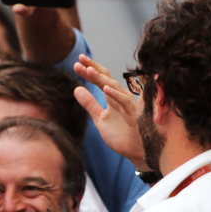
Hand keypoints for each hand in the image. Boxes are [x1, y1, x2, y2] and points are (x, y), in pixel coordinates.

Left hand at [73, 54, 145, 168]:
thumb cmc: (120, 135)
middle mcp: (120, 98)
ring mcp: (127, 105)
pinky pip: (125, 102)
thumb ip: (89, 104)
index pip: (101, 79)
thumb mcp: (100, 118)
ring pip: (115, 87)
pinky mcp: (133, 115)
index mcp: (113, 98)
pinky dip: (115, 95)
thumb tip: (76, 89)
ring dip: (101, 78)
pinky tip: (104, 88)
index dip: (90, 70)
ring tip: (88, 70)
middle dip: (93, 68)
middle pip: (107, 78)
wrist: (134, 152)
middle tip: (80, 59)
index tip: (77, 62)